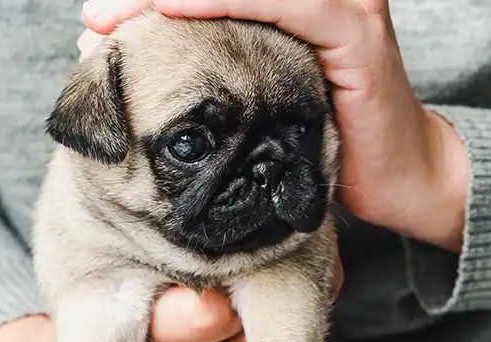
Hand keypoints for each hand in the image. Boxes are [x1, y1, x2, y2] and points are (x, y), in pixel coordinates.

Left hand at [81, 0, 469, 251]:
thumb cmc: (323, 137)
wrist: (395, 175)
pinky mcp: (353, 28)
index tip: (99, 18)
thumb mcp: (252, 94)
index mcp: (293, 1)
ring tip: (111, 18)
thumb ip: (202, 63)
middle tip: (95, 17)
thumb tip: (104, 45)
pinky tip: (170, 8)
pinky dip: (222, 2)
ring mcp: (340, 0)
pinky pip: (282, 2)